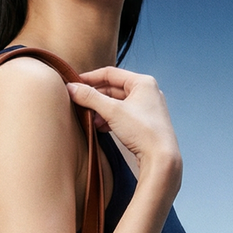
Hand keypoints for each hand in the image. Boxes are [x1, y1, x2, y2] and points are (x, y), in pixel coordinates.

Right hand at [65, 67, 181, 185]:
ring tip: (89, 118)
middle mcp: (147, 92)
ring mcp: (146, 108)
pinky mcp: (144, 123)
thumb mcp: (112, 111)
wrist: (161, 159)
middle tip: (78, 102)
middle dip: (95, 97)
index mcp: (143, 82)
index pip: (110, 73)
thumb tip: (71, 88)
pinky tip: (100, 127)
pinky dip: (109, 119)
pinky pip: (122, 115)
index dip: (90, 78)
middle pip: (113, 88)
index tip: (74, 84)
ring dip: (101, 109)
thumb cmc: (144, 131)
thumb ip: (90, 97)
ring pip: (117, 103)